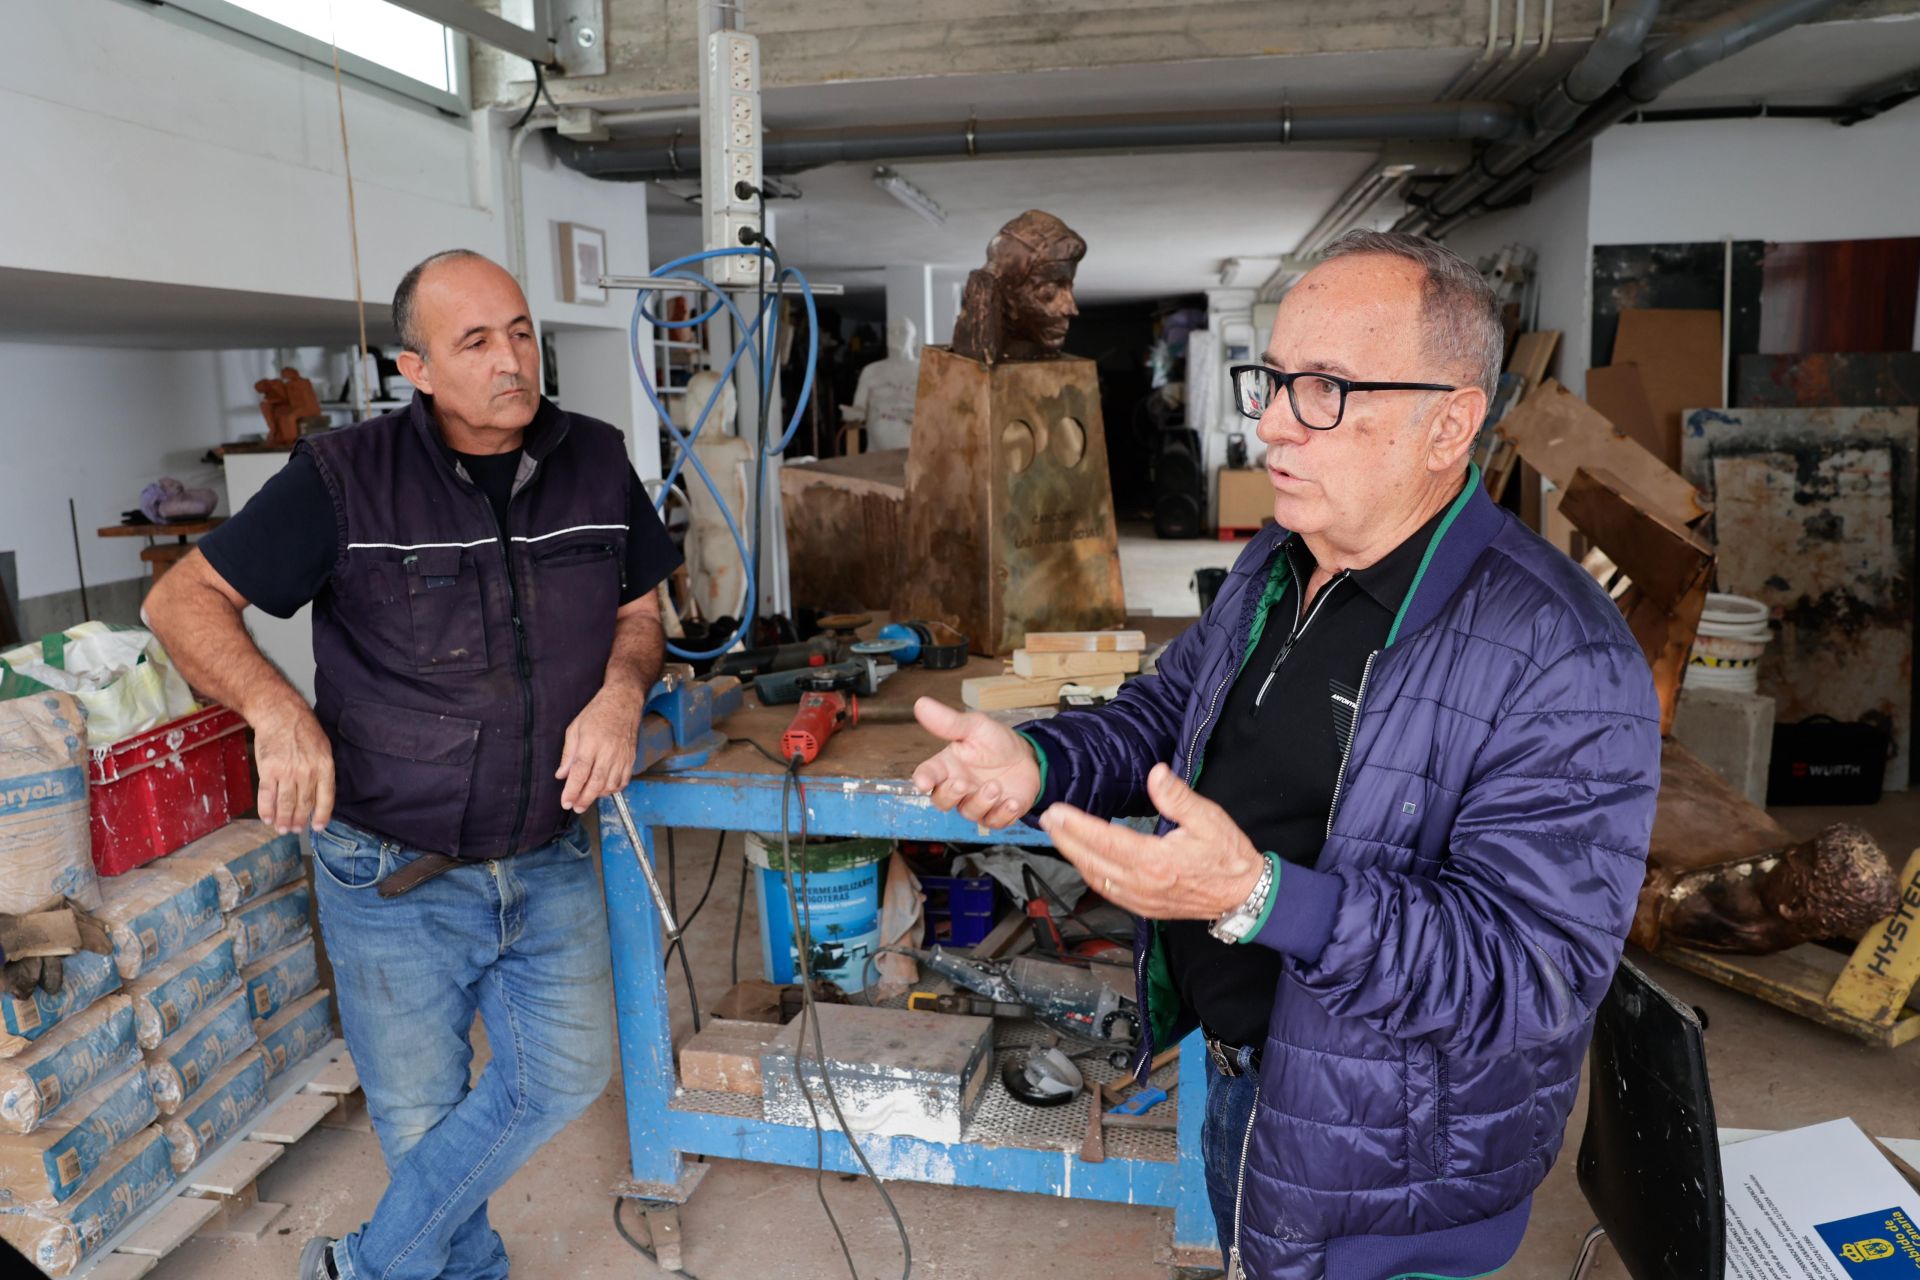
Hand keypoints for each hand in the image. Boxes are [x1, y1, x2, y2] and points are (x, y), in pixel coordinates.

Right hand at [252, 700, 334, 834]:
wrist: (280, 715)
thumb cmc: (303, 731)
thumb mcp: (323, 749)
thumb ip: (322, 771)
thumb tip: (320, 795)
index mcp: (325, 767)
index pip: (326, 798)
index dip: (322, 815)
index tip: (317, 828)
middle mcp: (308, 772)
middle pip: (304, 804)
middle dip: (299, 821)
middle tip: (295, 831)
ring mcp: (287, 772)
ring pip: (286, 804)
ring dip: (283, 820)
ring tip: (282, 829)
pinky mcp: (268, 771)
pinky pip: (267, 796)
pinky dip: (267, 810)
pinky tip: (268, 818)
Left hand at [557, 685, 643, 812]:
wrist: (623, 701)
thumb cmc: (597, 712)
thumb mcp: (575, 728)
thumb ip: (568, 754)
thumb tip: (561, 775)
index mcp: (591, 743)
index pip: (580, 773)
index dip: (572, 790)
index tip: (566, 802)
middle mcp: (608, 752)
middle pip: (596, 783)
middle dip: (584, 799)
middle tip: (576, 807)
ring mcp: (621, 756)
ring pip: (611, 785)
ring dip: (598, 795)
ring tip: (588, 798)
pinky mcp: (630, 758)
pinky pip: (624, 780)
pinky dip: (614, 789)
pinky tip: (604, 789)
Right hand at [909, 697, 1041, 828]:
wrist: (1028, 757)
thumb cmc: (995, 742)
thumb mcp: (975, 726)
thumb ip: (949, 722)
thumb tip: (921, 704)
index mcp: (948, 765)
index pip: (927, 774)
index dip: (923, 779)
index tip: (923, 782)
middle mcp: (958, 786)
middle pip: (941, 800)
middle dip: (951, 794)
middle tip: (964, 784)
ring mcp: (976, 803)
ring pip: (969, 812)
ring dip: (982, 802)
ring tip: (997, 786)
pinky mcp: (996, 814)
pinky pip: (994, 822)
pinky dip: (1003, 814)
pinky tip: (1012, 801)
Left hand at [1039, 763, 1264, 919]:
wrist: (1244, 894)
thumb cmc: (1228, 855)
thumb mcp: (1208, 818)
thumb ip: (1178, 797)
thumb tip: (1157, 773)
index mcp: (1156, 861)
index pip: (1105, 840)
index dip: (1077, 826)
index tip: (1057, 812)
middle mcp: (1143, 884)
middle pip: (1091, 861)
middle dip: (1065, 840)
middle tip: (1047, 819)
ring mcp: (1142, 900)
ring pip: (1096, 878)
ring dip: (1074, 857)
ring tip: (1059, 835)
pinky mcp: (1144, 908)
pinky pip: (1108, 891)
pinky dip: (1091, 873)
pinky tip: (1084, 860)